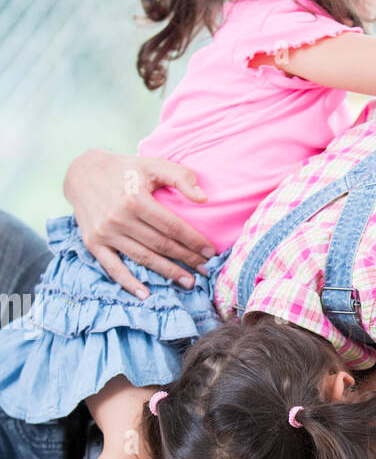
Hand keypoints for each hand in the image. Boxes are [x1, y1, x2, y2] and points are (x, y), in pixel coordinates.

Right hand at [63, 149, 215, 299]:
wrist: (82, 172)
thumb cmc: (125, 169)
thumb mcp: (153, 164)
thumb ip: (181, 177)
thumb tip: (204, 199)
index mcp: (134, 198)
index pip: (171, 226)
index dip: (193, 240)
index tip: (210, 252)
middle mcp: (118, 217)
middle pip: (160, 244)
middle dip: (186, 259)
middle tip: (204, 270)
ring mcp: (104, 233)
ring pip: (143, 258)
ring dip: (167, 272)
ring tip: (188, 282)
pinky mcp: (93, 243)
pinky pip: (113, 268)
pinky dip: (129, 283)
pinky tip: (146, 295)